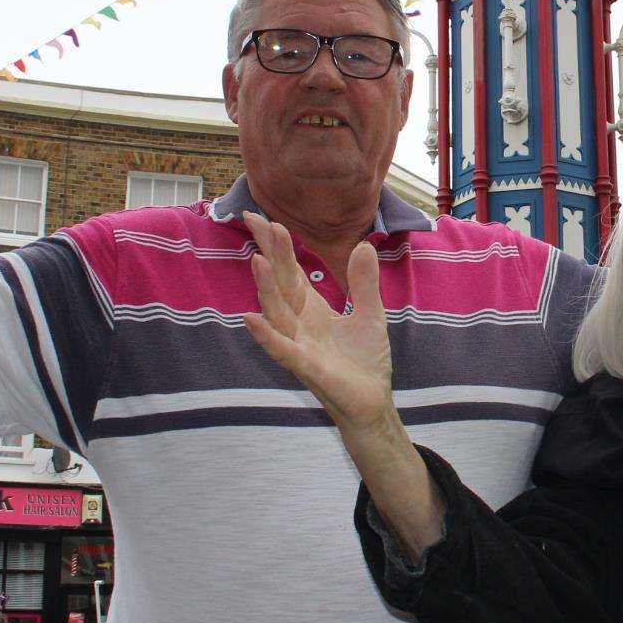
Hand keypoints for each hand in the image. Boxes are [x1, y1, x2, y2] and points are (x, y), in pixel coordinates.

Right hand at [239, 211, 394, 432]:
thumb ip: (364, 282)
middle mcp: (299, 324)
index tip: (265, 219)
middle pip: (280, 284)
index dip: (279, 247)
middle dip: (269, 254)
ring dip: (266, 288)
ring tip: (257, 260)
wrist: (372, 403)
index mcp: (312, 310)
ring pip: (278, 313)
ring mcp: (300, 345)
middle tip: (254, 221)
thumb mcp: (370, 314)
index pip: (291, 273)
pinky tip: (250, 318)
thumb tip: (364, 245)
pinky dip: (267, 335)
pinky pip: (282, 350)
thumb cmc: (364, 363)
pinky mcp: (307, 368)